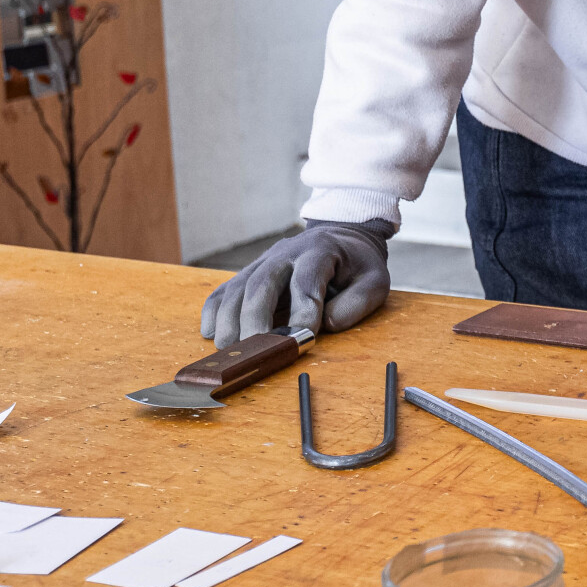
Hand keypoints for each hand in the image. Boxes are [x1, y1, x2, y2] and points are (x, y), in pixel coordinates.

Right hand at [199, 219, 395, 348]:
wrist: (341, 235)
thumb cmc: (357, 265)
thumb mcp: (375, 280)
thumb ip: (357, 303)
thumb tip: (324, 326)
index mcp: (320, 251)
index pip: (307, 281)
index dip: (303, 310)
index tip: (304, 339)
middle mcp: (287, 252)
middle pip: (262, 282)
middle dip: (255, 319)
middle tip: (255, 351)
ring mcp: (264, 260)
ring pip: (238, 286)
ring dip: (230, 320)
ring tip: (230, 350)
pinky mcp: (250, 271)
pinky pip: (225, 289)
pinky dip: (214, 310)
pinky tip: (212, 333)